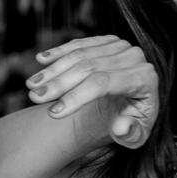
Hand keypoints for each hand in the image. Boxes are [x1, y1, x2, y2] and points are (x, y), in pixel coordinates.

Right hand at [25, 36, 157, 147]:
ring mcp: (120, 46)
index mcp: (145, 78)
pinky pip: (79, 44)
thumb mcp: (136, 137)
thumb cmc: (133, 122)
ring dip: (53, 70)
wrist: (134, 104)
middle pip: (89, 68)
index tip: (53, 113)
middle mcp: (134, 57)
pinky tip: (41, 59)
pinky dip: (58, 52)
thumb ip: (131, 134)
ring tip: (32, 85)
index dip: (76, 97)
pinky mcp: (107, 40)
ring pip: (80, 54)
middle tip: (34, 97)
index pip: (104, 83)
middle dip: (58, 83)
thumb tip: (120, 126)